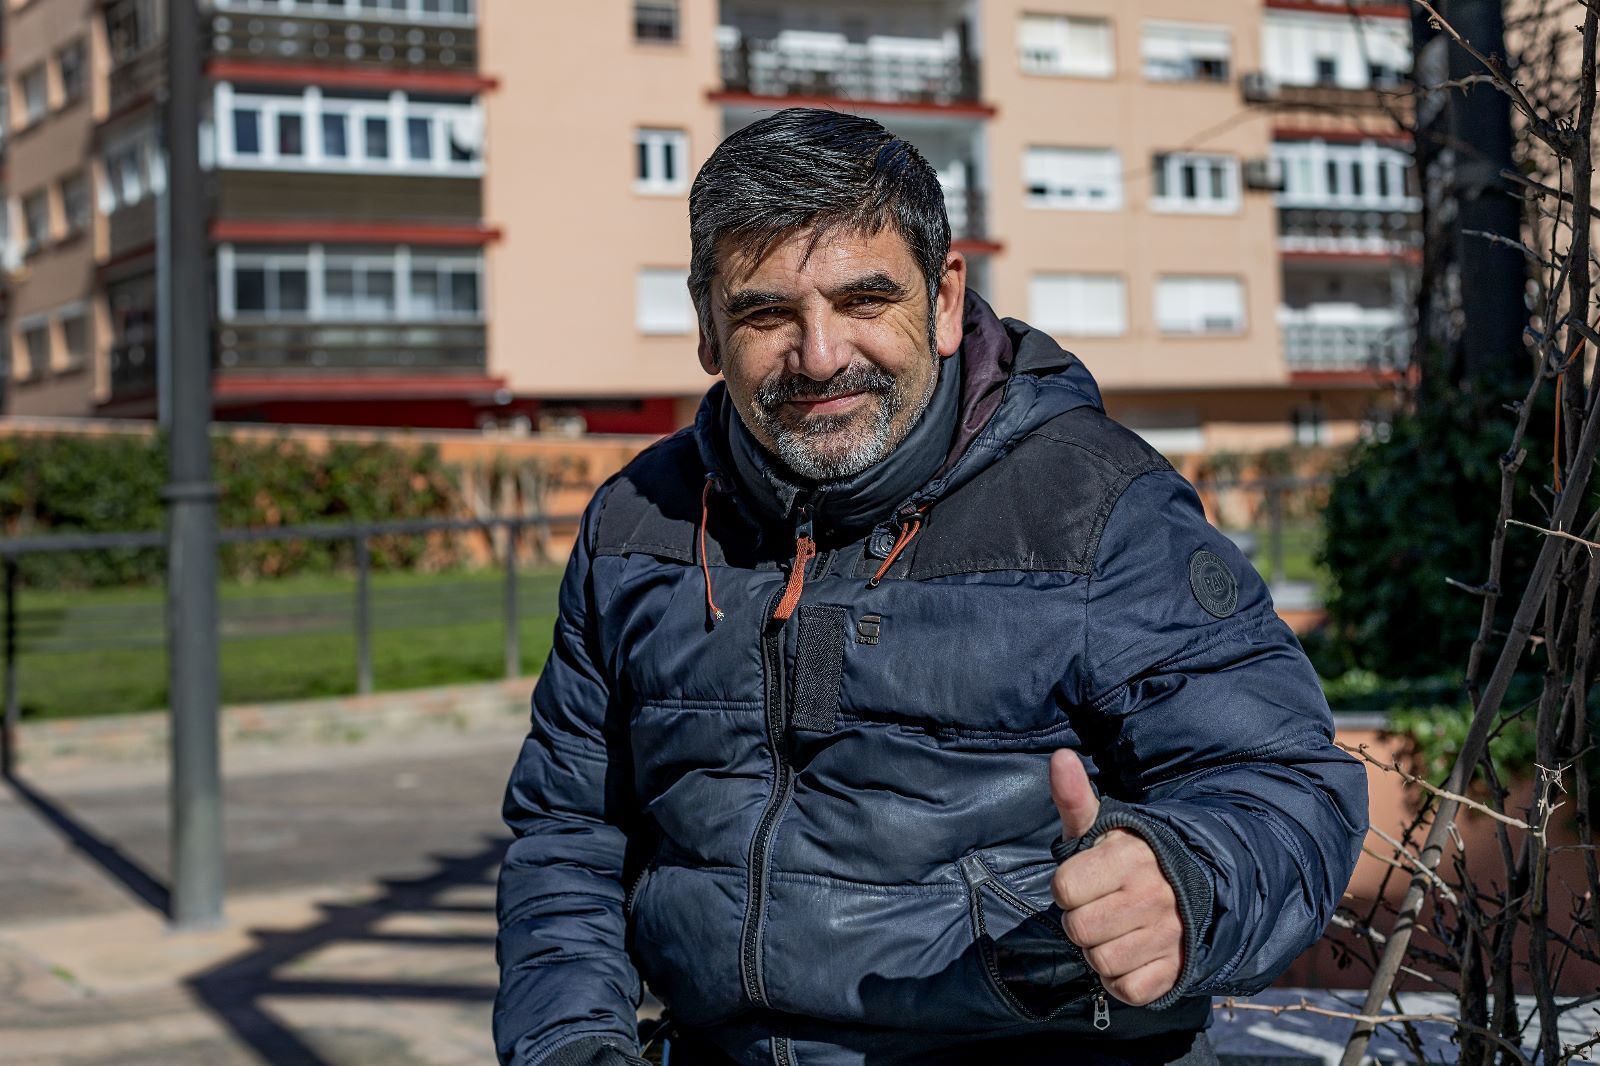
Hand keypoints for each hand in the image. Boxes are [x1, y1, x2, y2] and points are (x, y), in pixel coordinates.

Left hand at [1049, 749, 1183, 1005]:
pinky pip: (1127, 990)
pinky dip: (1121, 980)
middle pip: (1077, 929)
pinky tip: (1129, 956)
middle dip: (1079, 921)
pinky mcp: (1175, 971)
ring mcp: (1168, 936)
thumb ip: (1074, 796)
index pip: (1063, 889)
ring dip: (1098, 952)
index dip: (1067, 888)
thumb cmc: (1131, 858)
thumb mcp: (1103, 825)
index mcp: (1129, 858)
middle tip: (1098, 908)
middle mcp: (1152, 897)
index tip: (1085, 881)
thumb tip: (1059, 757)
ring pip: (1099, 962)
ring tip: (1114, 931)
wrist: (1197, 887)